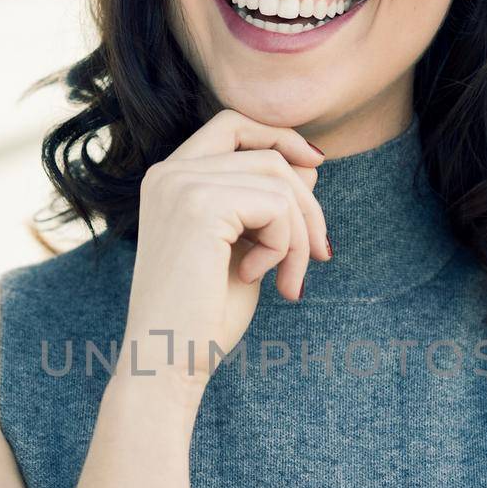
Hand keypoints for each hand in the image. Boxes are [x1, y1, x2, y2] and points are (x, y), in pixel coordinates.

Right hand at [122, 109, 328, 386]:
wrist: (167, 363)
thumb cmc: (203, 316)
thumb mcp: (245, 247)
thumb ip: (267, 203)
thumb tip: (309, 164)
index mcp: (169, 179)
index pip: (232, 124)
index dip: (280, 137)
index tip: (316, 166)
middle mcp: (169, 172)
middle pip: (268, 156)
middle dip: (307, 208)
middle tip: (319, 257)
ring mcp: (181, 185)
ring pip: (279, 180)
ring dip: (299, 235)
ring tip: (289, 281)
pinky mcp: (200, 205)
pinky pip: (276, 206)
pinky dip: (284, 246)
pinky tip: (259, 278)